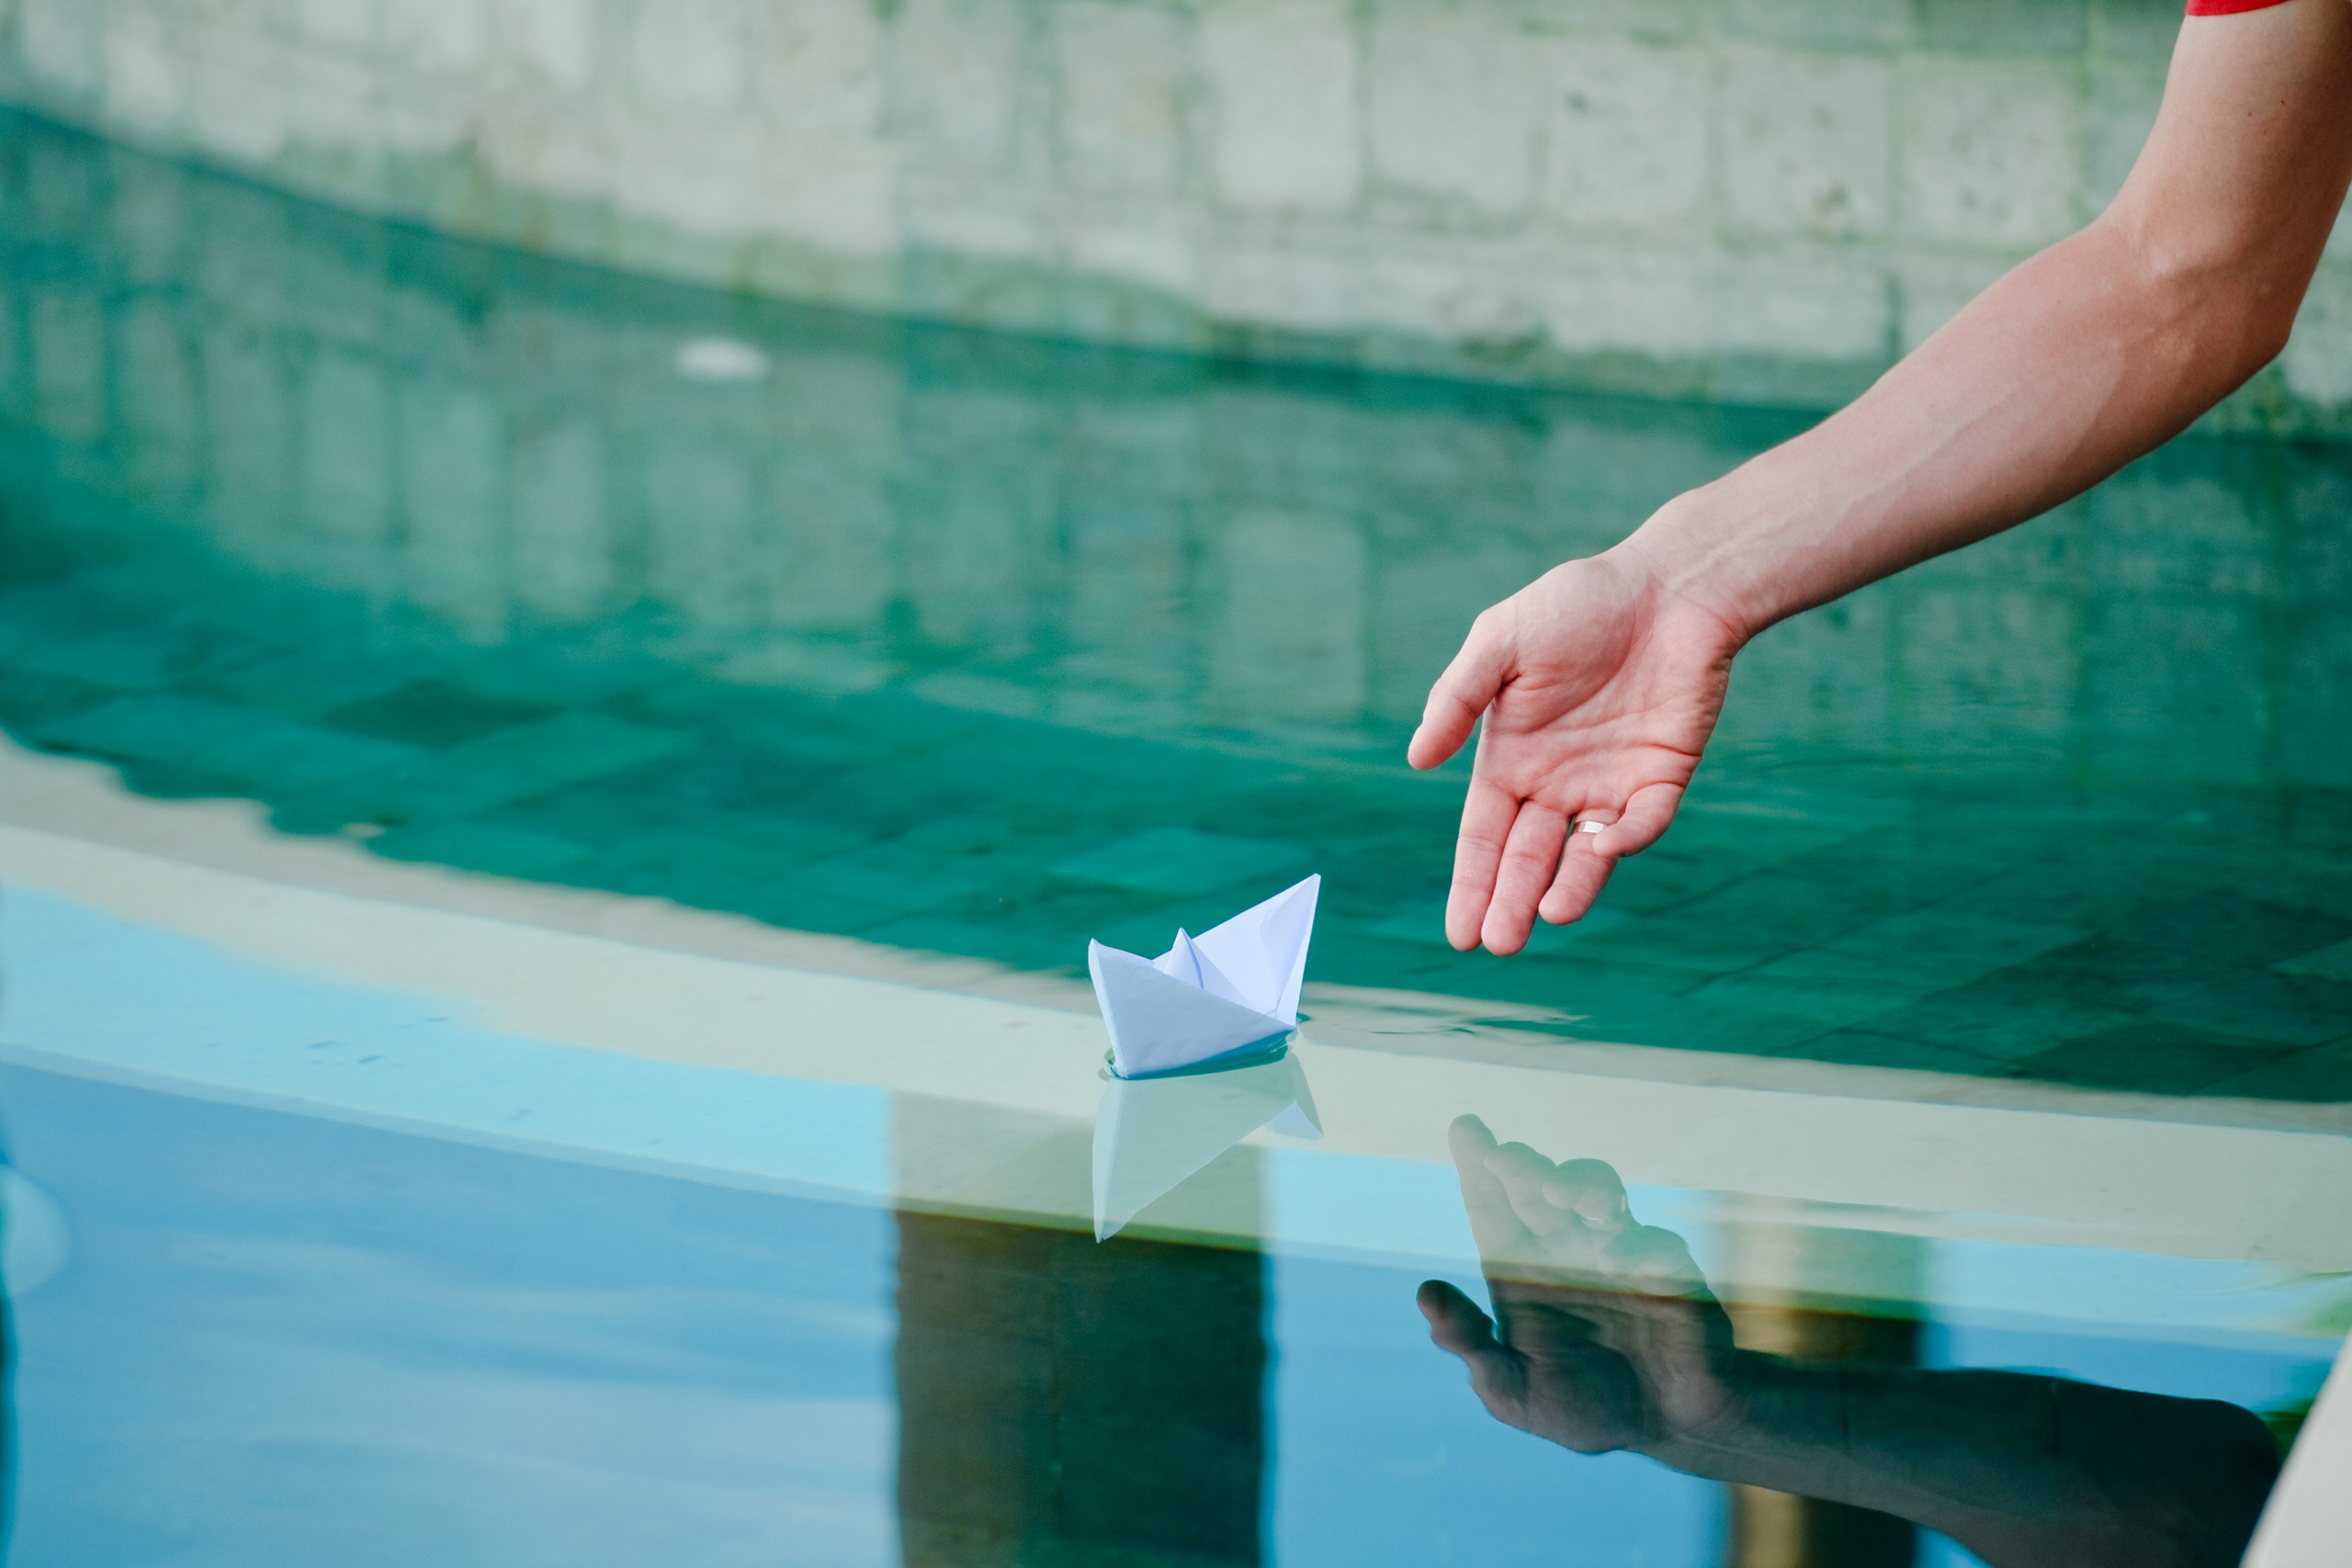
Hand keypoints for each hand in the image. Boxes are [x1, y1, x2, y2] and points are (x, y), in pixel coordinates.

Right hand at [1406, 549, 1740, 953]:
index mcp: (1509, 758)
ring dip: (1567, 890)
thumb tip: (1416, 761)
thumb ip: (1458, 698)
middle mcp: (1555, 782)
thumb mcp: (1500, 640)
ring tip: (1549, 918)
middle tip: (1496, 944)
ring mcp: (1610, 783)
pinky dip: (1623, 841)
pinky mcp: (1662, 777)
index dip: (1470, 884)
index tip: (1459, 934)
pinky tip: (1600, 847)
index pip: (1482, 837)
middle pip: (1526, 859)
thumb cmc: (1577, 604)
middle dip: (1508, 903)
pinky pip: (1642, 822)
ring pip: (1583, 855)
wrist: (1668, 586)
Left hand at [1417, 1116, 1741, 1457]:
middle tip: (1506, 1158)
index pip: (1492, 1206)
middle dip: (1522, 1168)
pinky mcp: (1670, 1270)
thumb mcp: (1512, 1391)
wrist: (1666, 1425)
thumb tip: (1425, 1292)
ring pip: (1597, 1192)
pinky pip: (1655, 1244)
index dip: (1478, 1166)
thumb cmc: (1583, 1407)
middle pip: (1538, 1189)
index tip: (1466, 1126)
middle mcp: (1565, 1248)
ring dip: (1578, 1183)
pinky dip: (1638, 1248)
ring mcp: (1619, 1251)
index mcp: (1520, 1271)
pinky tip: (1618, 1263)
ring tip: (1560, 1191)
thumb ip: (1471, 1344)